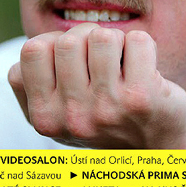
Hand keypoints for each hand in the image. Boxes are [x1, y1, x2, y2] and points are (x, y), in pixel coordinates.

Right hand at [8, 23, 185, 148]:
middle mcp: (72, 116)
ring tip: (122, 62)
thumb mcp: (59, 111)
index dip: (54, 42)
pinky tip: (144, 67)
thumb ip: (38, 81)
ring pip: (102, 36)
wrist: (153, 151)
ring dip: (116, 40)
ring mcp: (106, 108)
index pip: (32, 50)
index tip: (73, 58)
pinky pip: (138, 40)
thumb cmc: (103, 118)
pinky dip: (143, 44)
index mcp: (44, 117)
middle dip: (88, 35)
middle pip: (68, 40)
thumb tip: (38, 42)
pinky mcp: (141, 98)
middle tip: (102, 56)